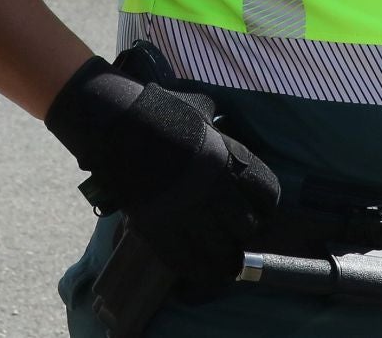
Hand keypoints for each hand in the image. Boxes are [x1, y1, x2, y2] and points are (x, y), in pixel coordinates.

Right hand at [46, 53, 278, 285]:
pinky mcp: (157, 226)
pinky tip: (195, 268)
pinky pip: (184, 261)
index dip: (264, 207)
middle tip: (234, 237)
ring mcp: (184, 210)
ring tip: (221, 266)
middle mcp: (211, 187)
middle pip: (245, 228)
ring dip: (222, 261)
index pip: (266, 195)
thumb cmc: (157, 113)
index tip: (256, 212)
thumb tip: (226, 147)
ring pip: (218, 253)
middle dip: (241, 234)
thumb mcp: (200, 117)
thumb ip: (218, 139)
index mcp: (225, 158)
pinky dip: (193, 269)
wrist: (115, 121)